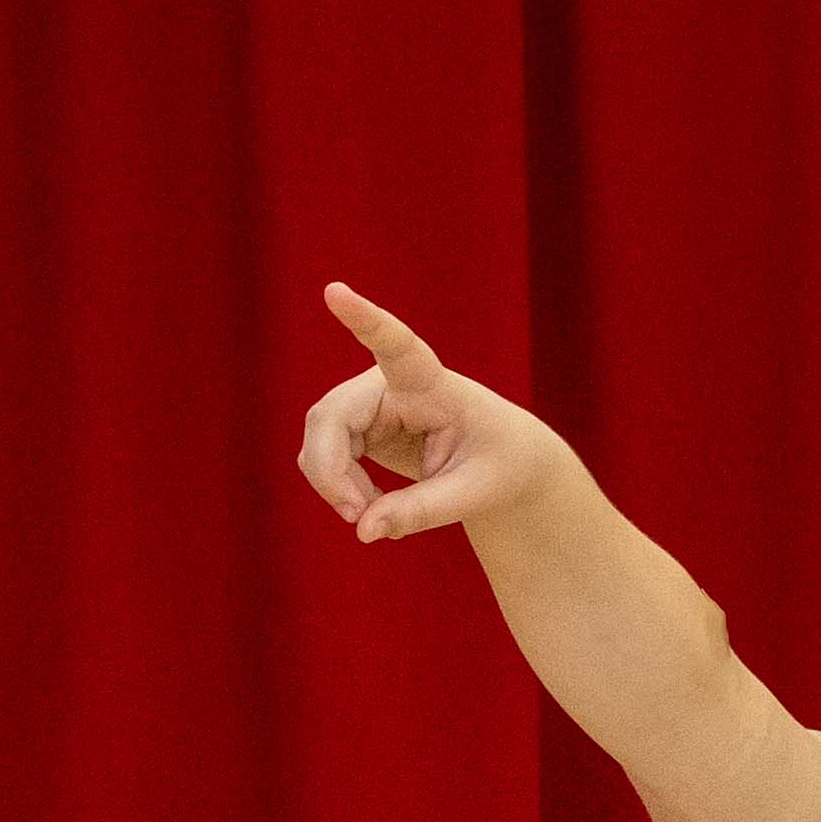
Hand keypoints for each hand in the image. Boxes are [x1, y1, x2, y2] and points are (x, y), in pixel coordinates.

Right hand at [297, 280, 566, 543]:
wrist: (500, 462)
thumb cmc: (499, 465)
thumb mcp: (475, 492)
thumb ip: (422, 511)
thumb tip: (363, 529)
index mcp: (431, 383)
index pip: (396, 345)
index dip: (364, 319)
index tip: (334, 291)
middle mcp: (389, 383)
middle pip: (330, 417)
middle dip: (330, 471)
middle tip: (354, 517)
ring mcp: (367, 401)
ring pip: (319, 439)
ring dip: (334, 484)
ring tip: (370, 516)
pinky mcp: (356, 424)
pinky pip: (324, 455)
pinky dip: (339, 488)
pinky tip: (369, 506)